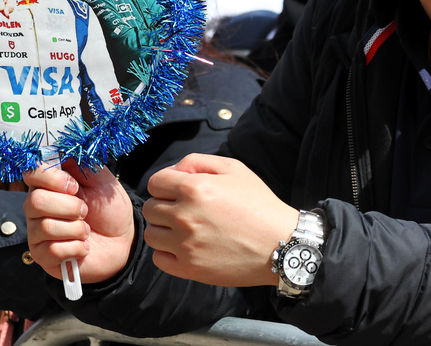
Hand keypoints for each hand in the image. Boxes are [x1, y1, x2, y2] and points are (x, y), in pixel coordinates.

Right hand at [24, 160, 133, 283]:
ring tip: (86, 230)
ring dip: (76, 228)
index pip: (31, 173)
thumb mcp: (101, 180)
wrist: (122, 241)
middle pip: (35, 202)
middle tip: (85, 211)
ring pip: (45, 227)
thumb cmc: (108, 209)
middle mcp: (36, 207)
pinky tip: (83, 246)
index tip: (74, 186)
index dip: (52, 179)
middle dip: (69, 207)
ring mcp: (37, 232)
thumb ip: (82, 163)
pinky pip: (52, 250)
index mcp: (48, 184)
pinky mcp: (43, 256)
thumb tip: (62, 149)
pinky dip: (76, 247)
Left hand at [143, 153, 296, 286]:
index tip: (177, 191)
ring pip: (151, 235)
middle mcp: (184, 216)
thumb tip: (174, 171)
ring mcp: (186, 245)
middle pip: (150, 209)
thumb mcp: (233, 168)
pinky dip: (167, 254)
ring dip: (163, 230)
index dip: (165, 185)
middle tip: (183, 211)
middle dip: (163, 206)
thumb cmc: (258, 204)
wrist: (281, 244)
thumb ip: (197, 161)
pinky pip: (159, 259)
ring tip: (184, 231)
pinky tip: (184, 248)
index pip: (155, 183)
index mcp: (193, 188)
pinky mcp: (190, 269)